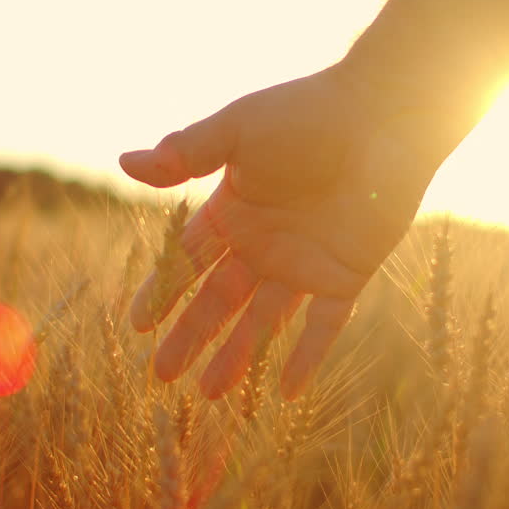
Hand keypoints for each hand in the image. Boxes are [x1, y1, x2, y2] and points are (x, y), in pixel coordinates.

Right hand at [120, 65, 445, 399]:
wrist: (385, 118)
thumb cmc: (309, 114)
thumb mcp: (237, 131)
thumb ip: (185, 152)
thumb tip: (123, 162)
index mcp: (235, 209)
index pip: (189, 260)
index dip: (164, 291)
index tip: (138, 325)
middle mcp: (264, 242)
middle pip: (219, 299)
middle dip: (190, 336)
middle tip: (162, 375)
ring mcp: (303, 262)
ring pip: (262, 321)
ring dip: (237, 356)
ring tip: (208, 394)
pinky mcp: (344, 275)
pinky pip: (322, 326)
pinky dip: (306, 357)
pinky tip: (287, 393)